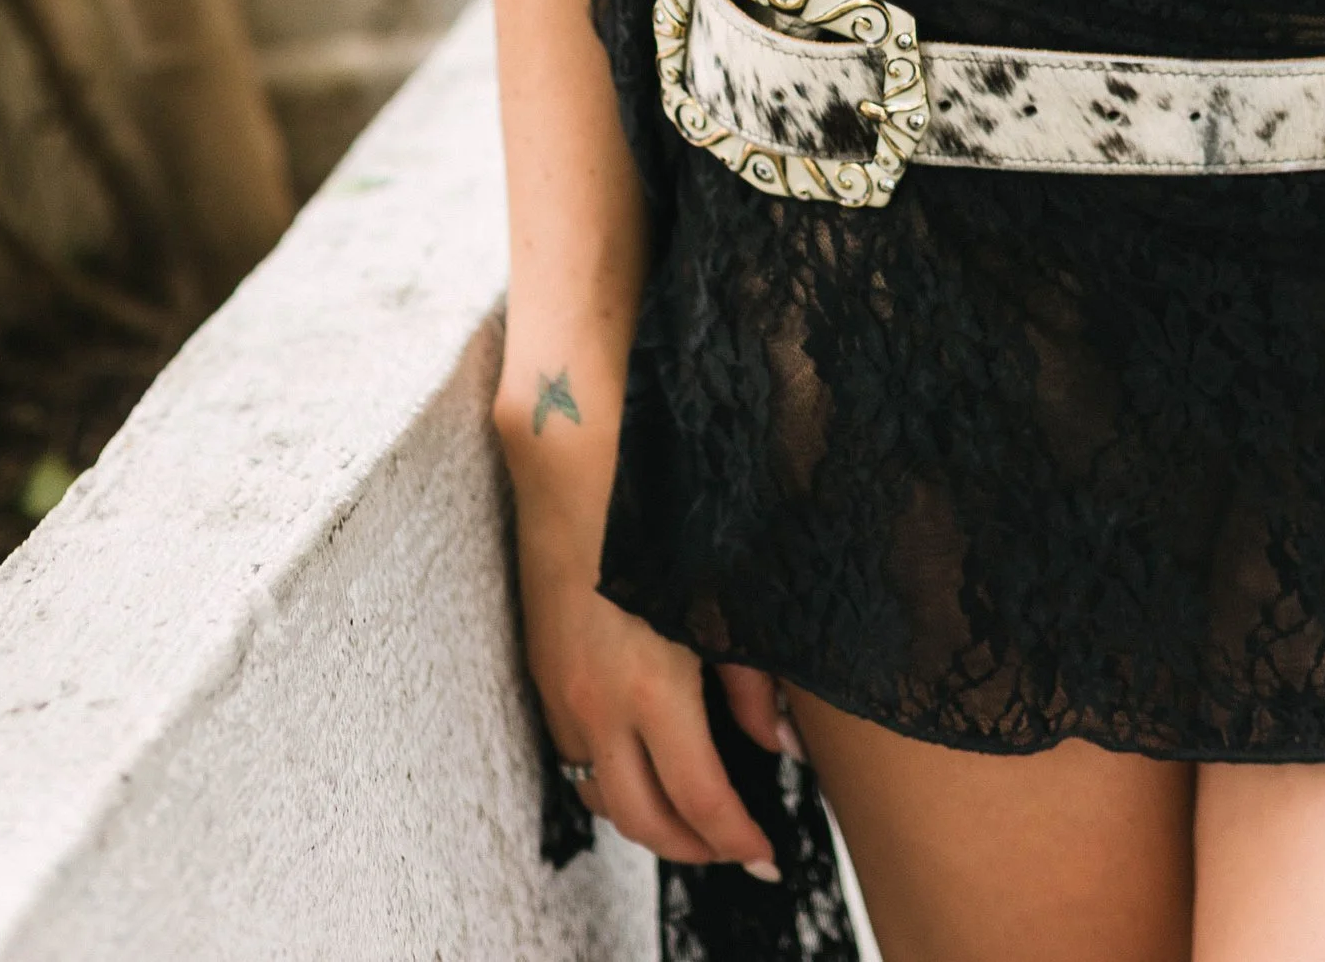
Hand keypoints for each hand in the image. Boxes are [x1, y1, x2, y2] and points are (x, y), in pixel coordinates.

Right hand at [505, 423, 790, 879]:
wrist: (574, 467)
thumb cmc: (661, 520)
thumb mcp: (725, 599)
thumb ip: (754, 680)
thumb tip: (780, 743)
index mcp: (654, 690)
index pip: (699, 801)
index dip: (736, 839)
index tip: (767, 856)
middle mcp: (600, 705)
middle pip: (643, 820)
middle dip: (692, 849)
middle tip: (733, 852)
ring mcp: (564, 694)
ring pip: (602, 795)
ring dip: (647, 819)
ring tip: (692, 819)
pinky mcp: (544, 675)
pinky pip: (577, 754)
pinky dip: (612, 778)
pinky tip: (643, 764)